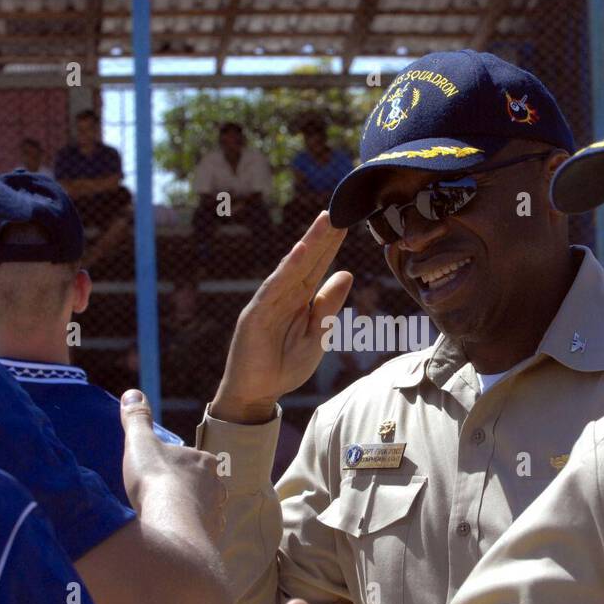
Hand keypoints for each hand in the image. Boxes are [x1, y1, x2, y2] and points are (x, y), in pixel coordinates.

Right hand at [120, 388, 225, 540]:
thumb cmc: (156, 480)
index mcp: (204, 461)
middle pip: (203, 486)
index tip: (160, 473)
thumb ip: (137, 419)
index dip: (177, 465)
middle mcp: (217, 487)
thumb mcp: (141, 443)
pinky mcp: (212, 540)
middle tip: (164, 499)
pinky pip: (202, 536)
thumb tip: (131, 393)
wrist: (170, 526)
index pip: (194, 459)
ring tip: (169, 521)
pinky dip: (191, 537)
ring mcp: (217, 514)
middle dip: (188, 492)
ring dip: (191, 515)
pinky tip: (174, 540)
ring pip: (206, 512)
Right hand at [210, 212, 350, 424]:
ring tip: (325, 221)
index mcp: (299, 301)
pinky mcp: (255, 315)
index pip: (318, 268)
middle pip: (307, 261)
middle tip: (340, 210)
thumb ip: (328, 307)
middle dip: (323, 236)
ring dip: (309, 244)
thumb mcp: (316, 337)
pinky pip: (273, 288)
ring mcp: (267, 303)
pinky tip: (300, 251)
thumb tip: (347, 274)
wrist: (256, 394)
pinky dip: (286, 269)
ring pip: (292, 269)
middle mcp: (283, 296)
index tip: (347, 223)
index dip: (331, 246)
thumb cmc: (284, 367)